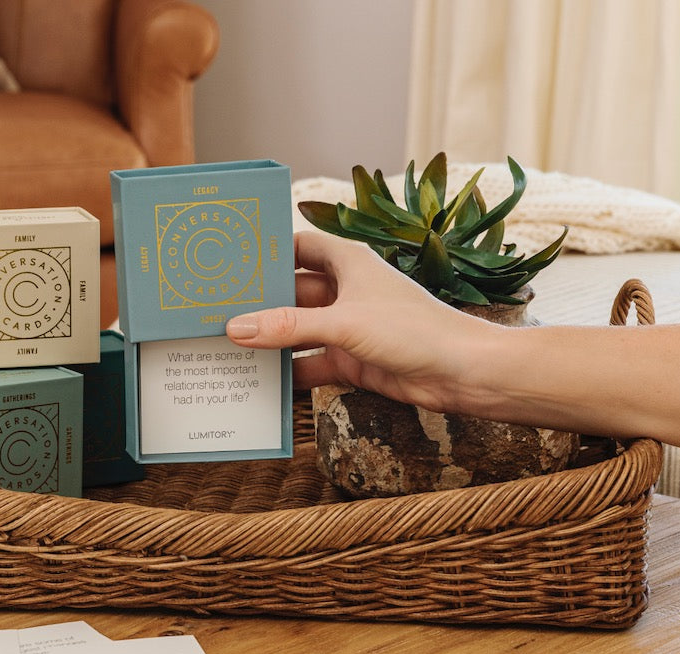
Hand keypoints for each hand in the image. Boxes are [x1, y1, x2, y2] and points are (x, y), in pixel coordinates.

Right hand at [225, 230, 495, 413]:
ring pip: (298, 330)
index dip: (269, 251)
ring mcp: (348, 327)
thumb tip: (236, 328)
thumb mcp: (343, 323)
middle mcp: (346, 291)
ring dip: (270, 339)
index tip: (232, 259)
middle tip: (216, 308)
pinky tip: (259, 380)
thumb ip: (288, 327)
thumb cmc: (415, 331)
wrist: (463, 374)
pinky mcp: (351, 360)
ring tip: (226, 345)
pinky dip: (287, 371)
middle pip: (291, 292)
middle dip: (259, 302)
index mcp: (349, 263)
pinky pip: (309, 362)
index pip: (299, 246)